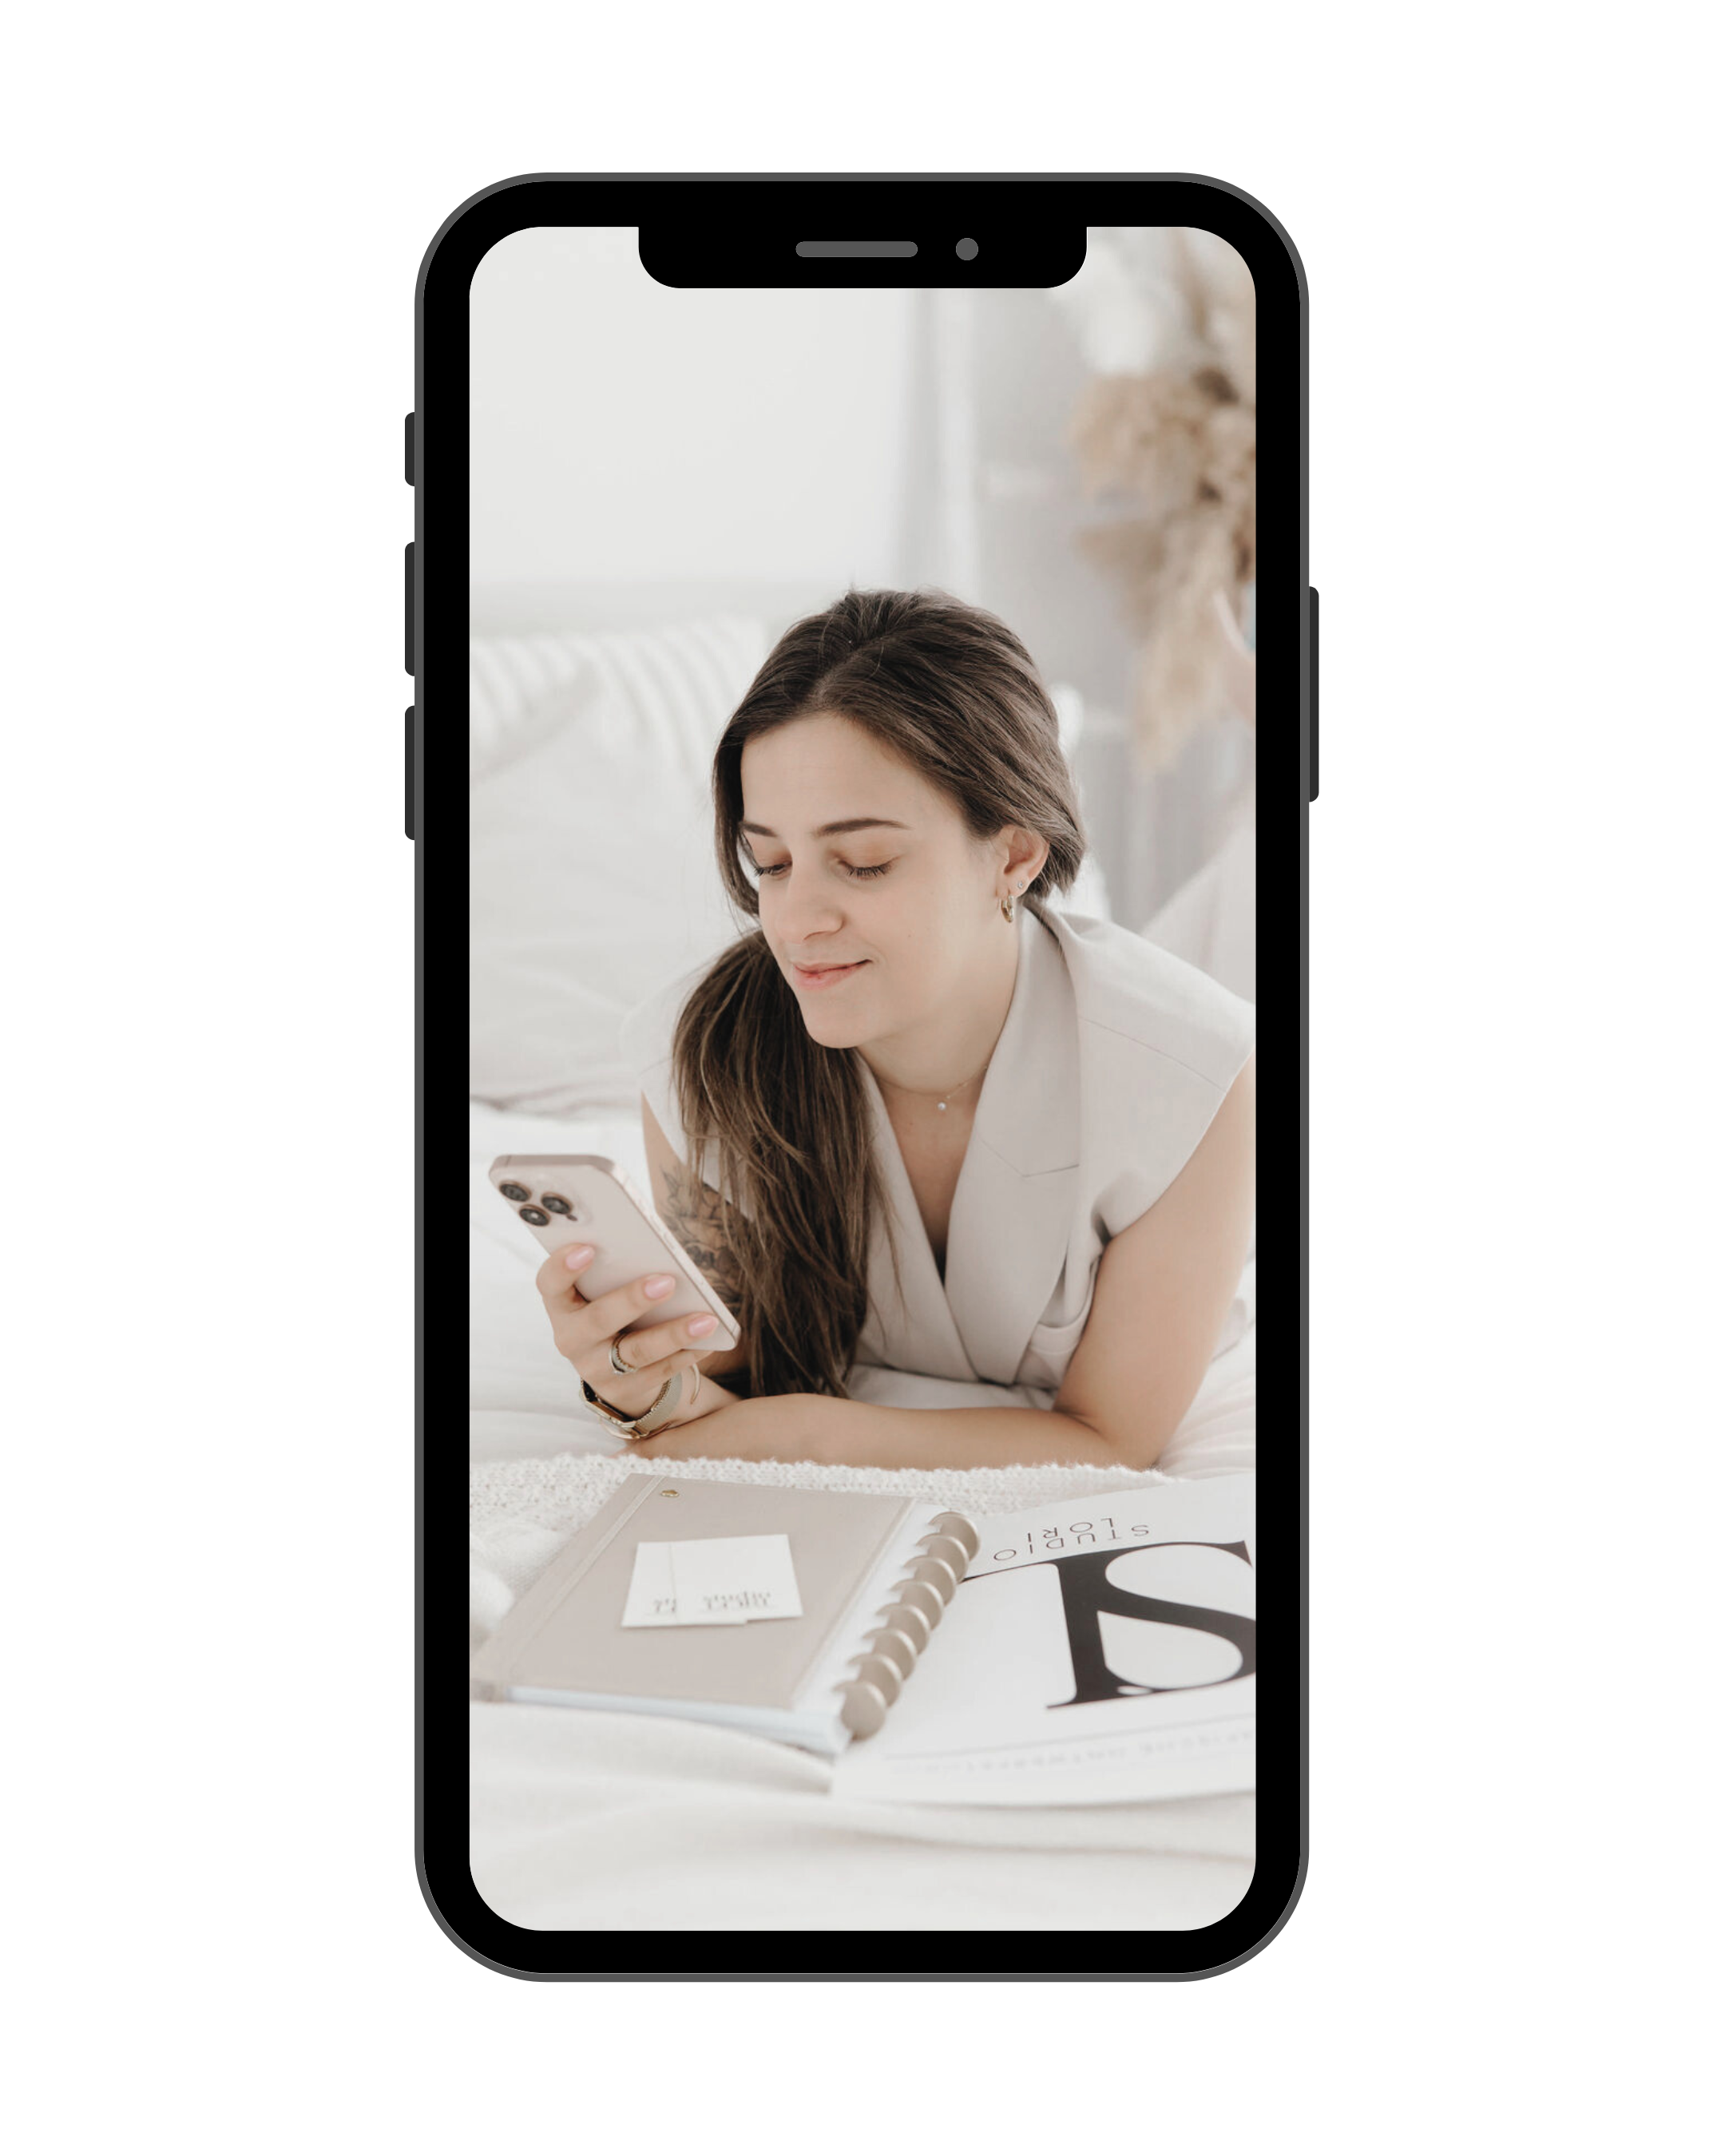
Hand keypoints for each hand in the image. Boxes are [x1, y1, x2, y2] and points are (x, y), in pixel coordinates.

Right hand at [535, 1247, 724, 1433]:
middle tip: (667, 1281)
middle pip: (598, 1320)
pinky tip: (711, 1337)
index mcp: (562, 1304)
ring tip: (706, 1319)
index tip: (587, 1247)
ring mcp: (596, 1368)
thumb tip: (652, 1241)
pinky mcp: (625, 1389)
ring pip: (635, 1352)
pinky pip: (661, 1371)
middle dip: (633, 1300)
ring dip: (672, 1334)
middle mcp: (572, 1338)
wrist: (613, 1367)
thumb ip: (614, 1266)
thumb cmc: (611, 1306)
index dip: (563, 1267)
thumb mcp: (601, 1288)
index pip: (549, 1284)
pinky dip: (688, 1353)